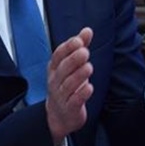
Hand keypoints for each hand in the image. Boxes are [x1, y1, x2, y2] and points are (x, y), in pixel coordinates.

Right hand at [45, 27, 94, 143]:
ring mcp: (61, 95)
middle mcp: (56, 81)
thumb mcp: (71, 66)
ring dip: (79, 75)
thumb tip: (87, 30)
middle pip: (63, 69)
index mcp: (55, 69)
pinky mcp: (70, 108)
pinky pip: (74, 101)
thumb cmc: (66, 86)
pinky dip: (82, 94)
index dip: (67, 47)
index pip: (58, 56)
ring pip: (68, 84)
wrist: (58, 115)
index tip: (78, 40)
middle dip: (73, 59)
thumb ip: (79, 47)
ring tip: (89, 67)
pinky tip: (89, 87)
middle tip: (85, 52)